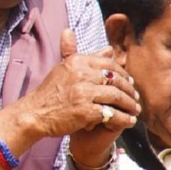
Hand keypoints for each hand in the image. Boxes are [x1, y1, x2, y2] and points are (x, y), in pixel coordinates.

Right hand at [0, 29, 139, 152]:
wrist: (35, 113)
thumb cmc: (50, 92)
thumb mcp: (64, 69)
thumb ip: (87, 58)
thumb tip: (109, 48)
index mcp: (77, 61)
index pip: (109, 64)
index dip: (123, 74)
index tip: (129, 82)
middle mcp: (81, 74)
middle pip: (116, 80)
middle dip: (130, 90)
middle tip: (135, 98)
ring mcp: (84, 93)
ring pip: (117, 96)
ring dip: (130, 105)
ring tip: (135, 110)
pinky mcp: (86, 111)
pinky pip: (113, 114)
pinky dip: (124, 119)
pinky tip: (129, 121)